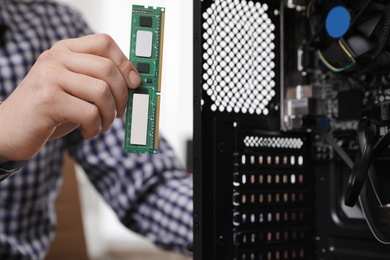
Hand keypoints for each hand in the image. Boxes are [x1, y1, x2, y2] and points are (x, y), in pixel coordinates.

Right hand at [0, 33, 140, 161]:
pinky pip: (89, 112)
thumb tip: (135, 82)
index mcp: (65, 50)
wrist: (10, 128)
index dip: (126, 63)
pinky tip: (89, 132)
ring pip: (101, 91)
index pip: (104, 43)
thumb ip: (97, 79)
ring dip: (110, 115)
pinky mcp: (48, 100)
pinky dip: (96, 127)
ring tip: (102, 125)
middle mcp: (56, 58)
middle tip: (119, 112)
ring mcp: (50, 77)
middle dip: (122, 96)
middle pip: (108, 69)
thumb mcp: (74, 87)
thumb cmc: (50, 109)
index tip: (135, 83)